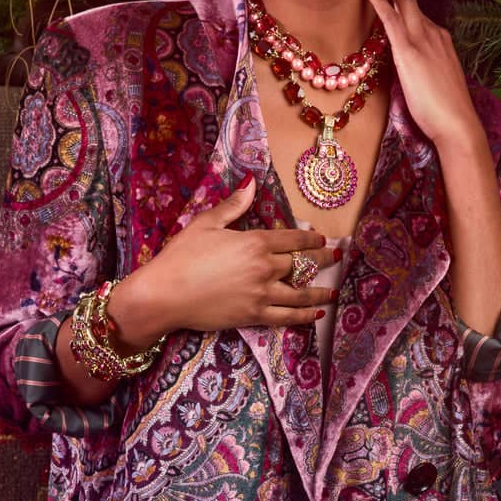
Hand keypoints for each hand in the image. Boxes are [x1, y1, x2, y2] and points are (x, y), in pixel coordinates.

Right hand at [111, 178, 339, 347]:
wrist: (164, 294)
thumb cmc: (181, 256)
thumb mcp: (205, 223)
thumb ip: (233, 205)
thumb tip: (251, 183)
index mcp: (255, 242)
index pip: (292, 239)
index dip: (310, 239)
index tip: (321, 238)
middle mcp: (265, 268)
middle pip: (303, 264)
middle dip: (323, 260)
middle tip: (336, 258)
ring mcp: (263, 294)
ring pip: (301, 293)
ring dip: (320, 291)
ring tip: (333, 291)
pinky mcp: (255, 316)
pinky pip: (288, 317)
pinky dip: (305, 315)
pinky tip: (316, 313)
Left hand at [364, 0, 485, 152]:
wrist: (457, 124)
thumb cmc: (448, 111)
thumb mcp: (438, 81)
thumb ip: (425, 68)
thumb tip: (412, 67)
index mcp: (441, 42)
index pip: (419, 15)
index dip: (404, 0)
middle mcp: (433, 35)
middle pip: (411, 1)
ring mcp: (422, 41)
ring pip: (402, 4)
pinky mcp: (409, 52)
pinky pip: (391, 20)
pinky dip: (379, 1)